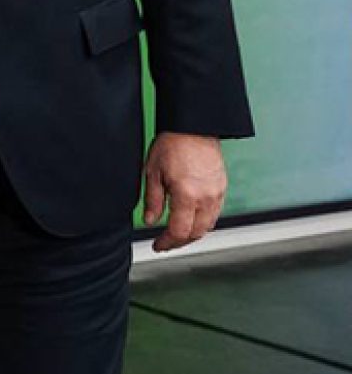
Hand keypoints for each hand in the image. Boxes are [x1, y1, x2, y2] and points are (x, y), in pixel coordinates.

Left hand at [143, 132, 227, 251]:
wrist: (194, 127)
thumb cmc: (172, 144)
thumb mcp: (152, 172)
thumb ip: (152, 200)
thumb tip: (150, 221)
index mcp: (186, 195)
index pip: (179, 231)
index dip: (167, 243)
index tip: (157, 246)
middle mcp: (206, 197)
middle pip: (196, 233)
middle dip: (180, 242)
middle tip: (165, 244)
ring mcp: (217, 193)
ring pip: (208, 226)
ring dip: (193, 234)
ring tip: (177, 235)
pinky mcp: (222, 188)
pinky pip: (215, 214)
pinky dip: (203, 222)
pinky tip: (191, 220)